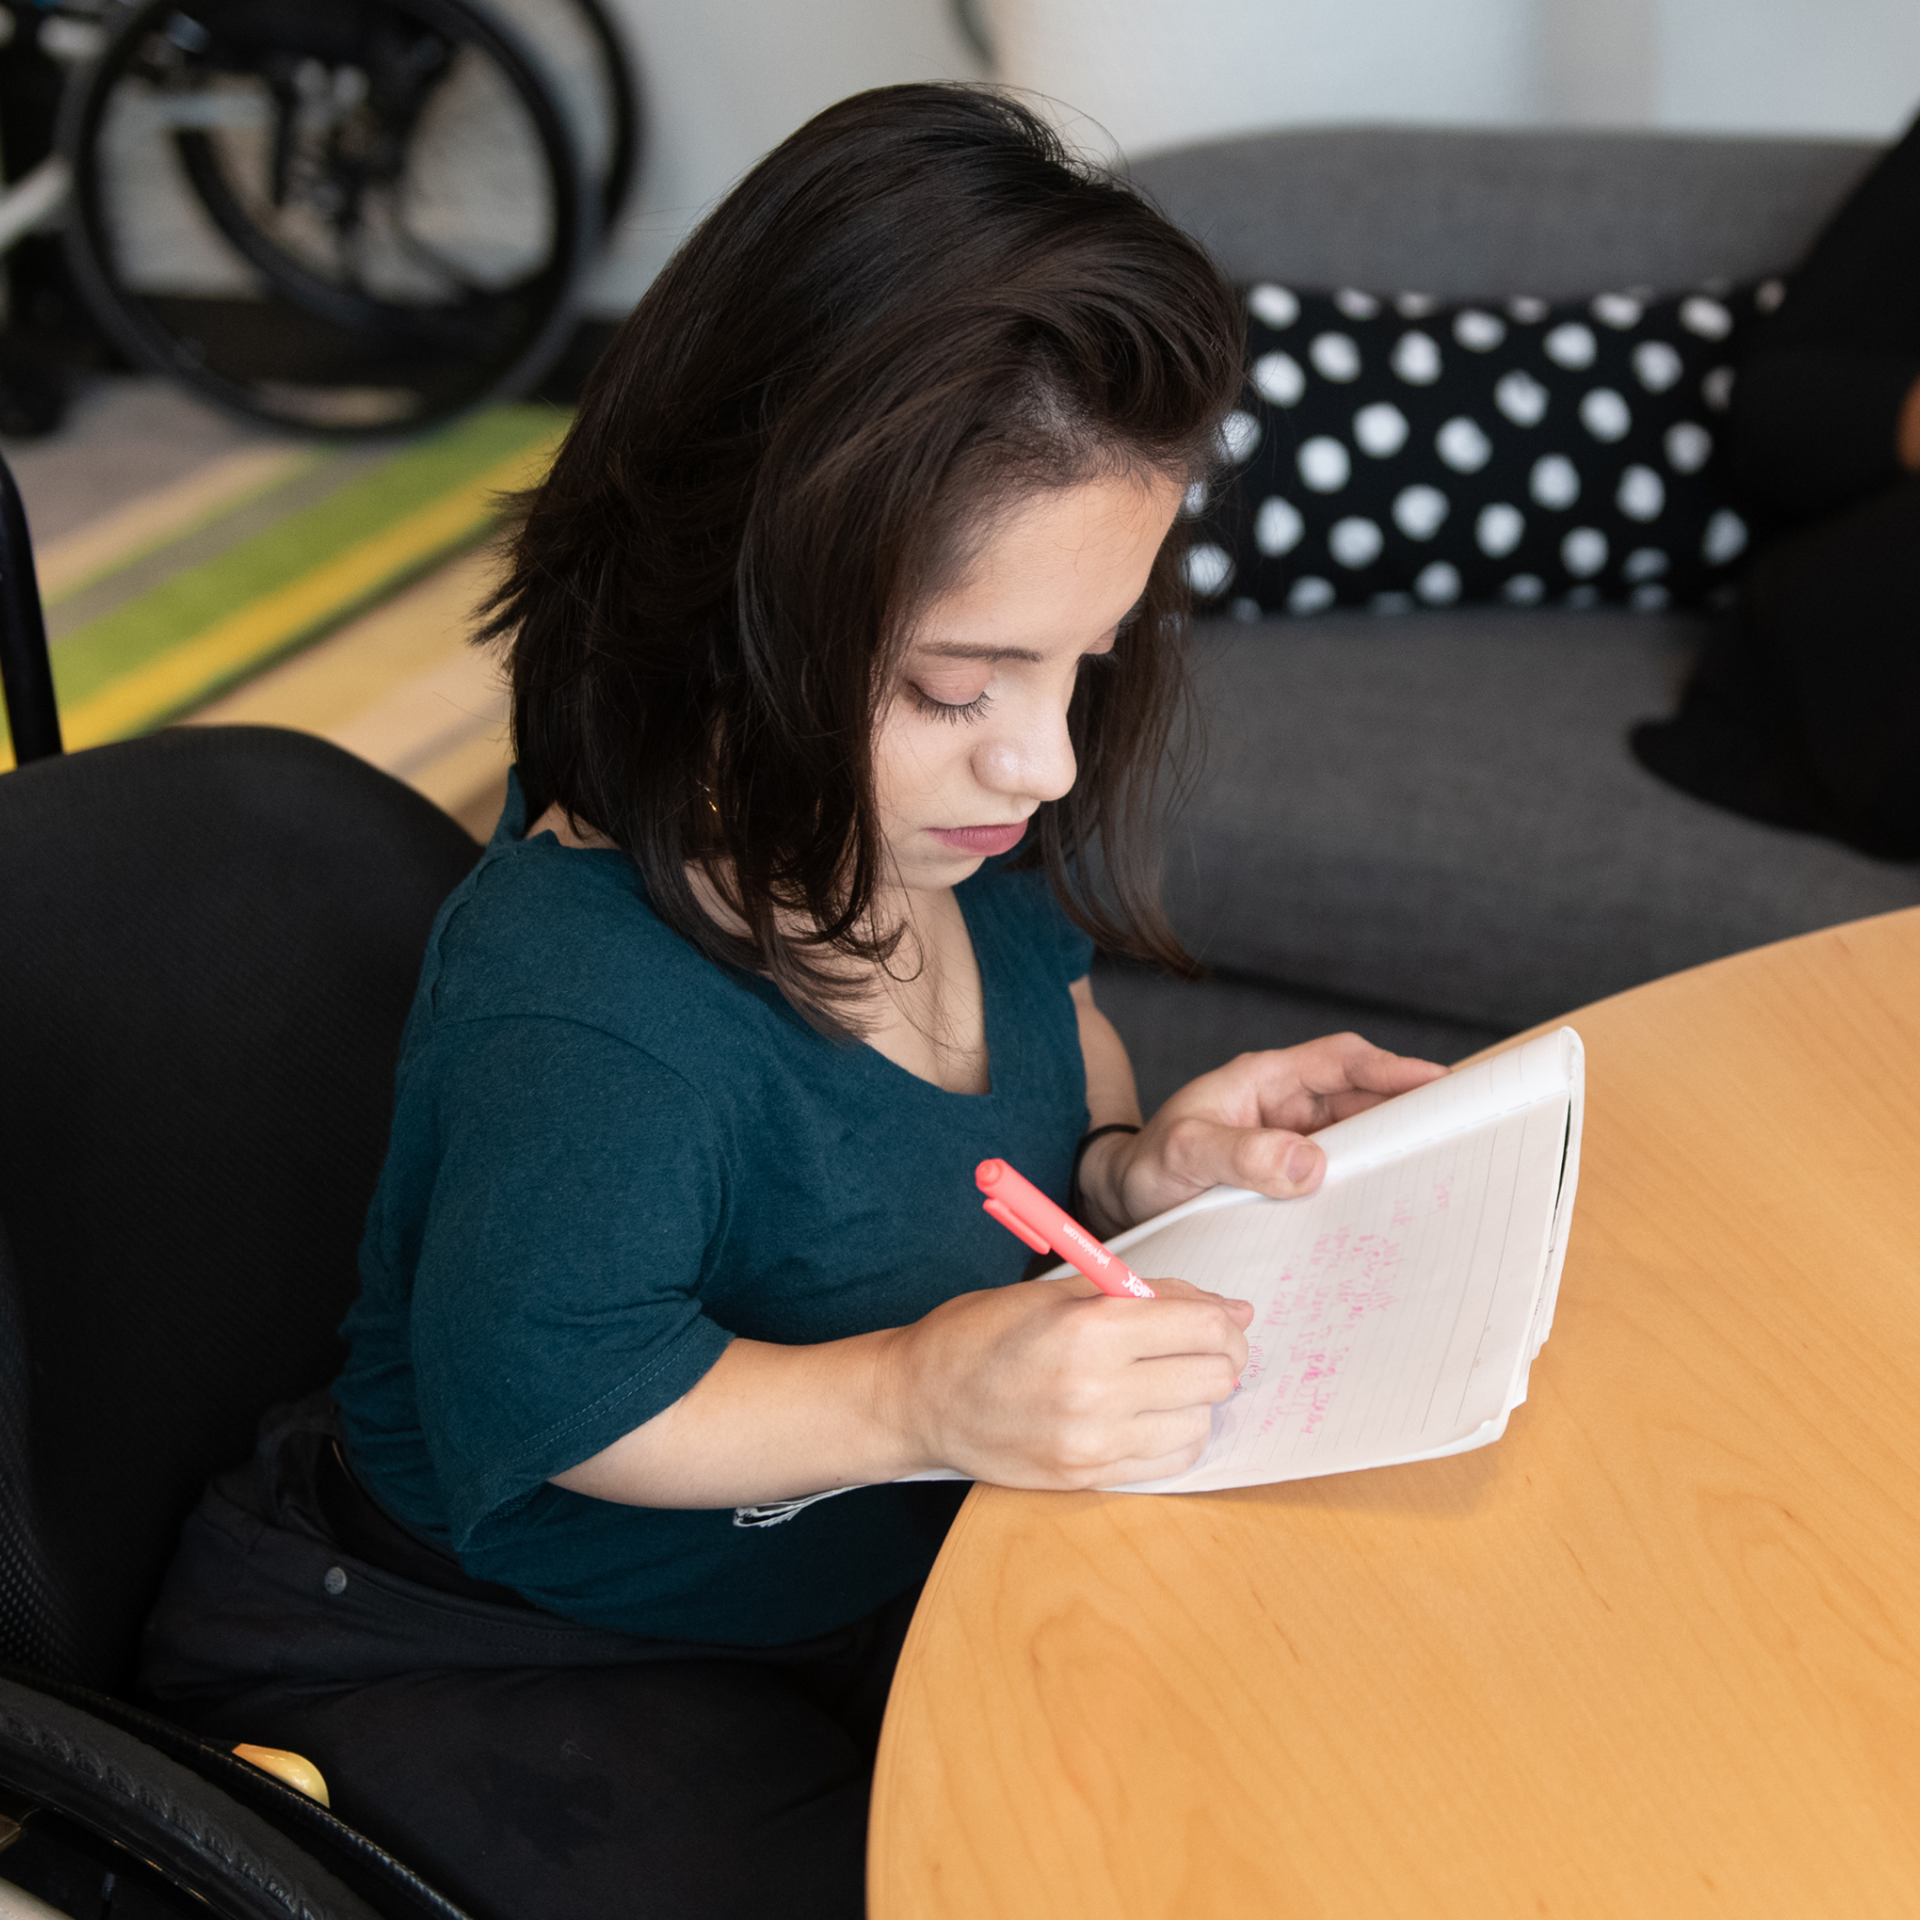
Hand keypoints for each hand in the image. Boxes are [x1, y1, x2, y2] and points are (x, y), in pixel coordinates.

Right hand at [892, 1273, 1252, 1488]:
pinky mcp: (1087, 1478)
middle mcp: (1096, 1390)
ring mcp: (1092, 1442)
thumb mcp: (1059, 1290)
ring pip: (1199, 1422)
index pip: (1201, 1326)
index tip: (1224, 1319)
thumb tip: (1231, 1310)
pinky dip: (1175, 1435)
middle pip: (1212, 1376)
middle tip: (1200, 1348)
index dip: (1224, 1320)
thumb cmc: (982, 1333)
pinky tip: (1149, 1414)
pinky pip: (1171, 1461)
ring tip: (1164, 1382)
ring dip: (1195, 1399)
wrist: (919, 1401)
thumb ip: (1146, 1293)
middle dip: (1219, 1357)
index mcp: (1088, 1329)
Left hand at [1077, 1033, 1447, 1234]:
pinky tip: (1388, 1214)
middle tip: (1460, 1137)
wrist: (1121, 1201)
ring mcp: (1290, 1146)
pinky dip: (1365, 1189)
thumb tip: (1310, 1164)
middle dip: (1409, 1114)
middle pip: (1362, 1101)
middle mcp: (1285, 1108)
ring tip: (1438, 1179)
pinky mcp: (1289, 1183)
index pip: (1342, 1062)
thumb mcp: (1184, 1153)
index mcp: (1265, 1081)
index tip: (1439, 1083)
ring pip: (1356, 1142)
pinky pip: (1338, 1179)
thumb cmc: (1146, 1165)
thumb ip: (1240, 1154)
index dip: (1393, 1068)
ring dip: (1390, 1156)